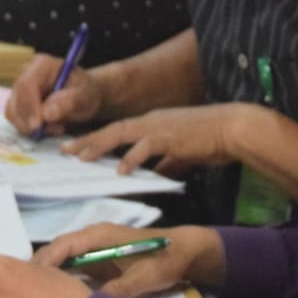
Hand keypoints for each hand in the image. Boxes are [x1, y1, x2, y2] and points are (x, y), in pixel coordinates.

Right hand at [5, 54, 107, 135]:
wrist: (83, 97)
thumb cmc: (85, 92)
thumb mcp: (84, 96)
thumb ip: (68, 102)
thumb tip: (47, 114)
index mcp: (42, 64)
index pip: (27, 84)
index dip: (29, 106)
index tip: (38, 125)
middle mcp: (26, 73)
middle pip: (16, 99)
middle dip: (31, 120)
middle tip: (56, 129)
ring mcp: (19, 87)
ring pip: (13, 111)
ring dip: (30, 126)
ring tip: (56, 128)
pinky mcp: (17, 101)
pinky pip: (15, 118)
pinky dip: (28, 128)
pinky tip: (48, 128)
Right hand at [33, 224, 224, 297]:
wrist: (185, 253)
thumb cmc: (164, 259)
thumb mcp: (144, 277)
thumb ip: (120, 290)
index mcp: (99, 235)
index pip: (63, 245)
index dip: (46, 262)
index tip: (33, 281)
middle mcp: (92, 239)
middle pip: (58, 251)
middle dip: (42, 270)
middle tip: (28, 294)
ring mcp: (95, 250)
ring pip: (65, 260)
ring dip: (51, 275)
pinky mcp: (100, 262)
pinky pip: (75, 269)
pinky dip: (64, 280)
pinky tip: (57, 297)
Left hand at [65, 104, 267, 176]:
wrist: (232, 127)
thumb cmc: (210, 139)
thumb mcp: (183, 152)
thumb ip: (168, 163)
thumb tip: (156, 176)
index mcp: (152, 123)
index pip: (118, 130)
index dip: (96, 139)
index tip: (77, 148)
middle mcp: (150, 121)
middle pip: (111, 130)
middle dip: (87, 140)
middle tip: (65, 150)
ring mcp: (159, 127)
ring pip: (120, 133)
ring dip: (99, 145)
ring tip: (81, 157)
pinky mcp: (170, 137)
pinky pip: (145, 147)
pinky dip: (131, 158)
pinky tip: (120, 170)